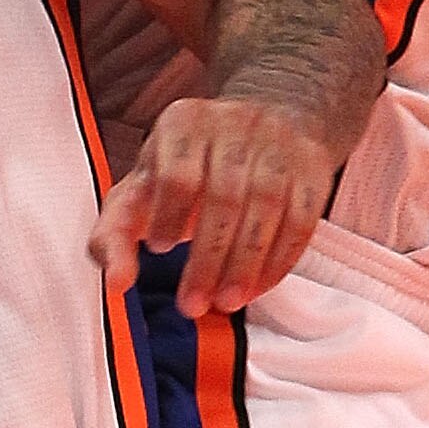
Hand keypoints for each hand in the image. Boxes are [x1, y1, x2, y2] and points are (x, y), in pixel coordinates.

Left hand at [89, 95, 337, 318]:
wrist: (259, 124)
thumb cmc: (186, 169)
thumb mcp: (142, 189)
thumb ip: (116, 234)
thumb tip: (116, 282)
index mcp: (184, 122)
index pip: (178, 172)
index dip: (168, 216)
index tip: (158, 250)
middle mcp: (234, 122)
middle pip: (224, 194)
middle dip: (208, 259)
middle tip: (193, 305)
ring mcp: (278, 140)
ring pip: (267, 205)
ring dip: (246, 263)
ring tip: (227, 302)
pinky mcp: (312, 163)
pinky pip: (303, 215)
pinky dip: (281, 258)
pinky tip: (259, 286)